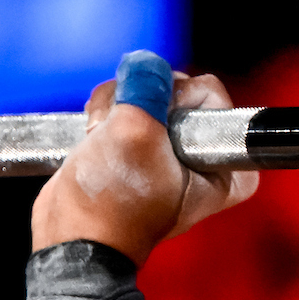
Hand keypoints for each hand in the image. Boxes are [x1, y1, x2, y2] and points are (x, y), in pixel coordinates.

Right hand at [30, 63, 258, 262]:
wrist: (71, 237)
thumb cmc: (111, 204)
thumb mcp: (135, 135)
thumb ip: (148, 88)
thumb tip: (146, 62)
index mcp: (227, 167)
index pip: (211, 94)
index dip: (175, 100)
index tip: (155, 130)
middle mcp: (205, 158)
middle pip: (179, 90)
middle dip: (142, 100)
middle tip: (122, 132)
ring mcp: (172, 152)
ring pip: (150, 94)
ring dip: (118, 105)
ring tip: (102, 139)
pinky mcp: (142, 148)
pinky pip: (130, 106)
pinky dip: (107, 113)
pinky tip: (94, 136)